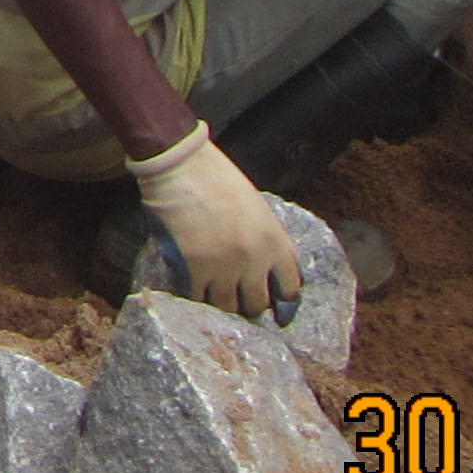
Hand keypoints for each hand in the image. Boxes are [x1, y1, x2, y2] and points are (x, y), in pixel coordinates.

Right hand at [128, 124, 301, 320]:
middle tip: (238, 303)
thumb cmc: (218, 179)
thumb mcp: (257, 209)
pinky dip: (196, 297)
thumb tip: (265, 270)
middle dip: (249, 305)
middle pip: (257, 304)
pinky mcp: (195, 270)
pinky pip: (198, 298)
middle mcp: (255, 260)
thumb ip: (266, 240)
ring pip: (227, 307)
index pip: (290, 288)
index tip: (276, 307)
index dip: (283, 301)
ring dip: (221, 304)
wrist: (182, 165)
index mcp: (275, 242)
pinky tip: (192, 290)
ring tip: (213, 299)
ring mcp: (224, 268)